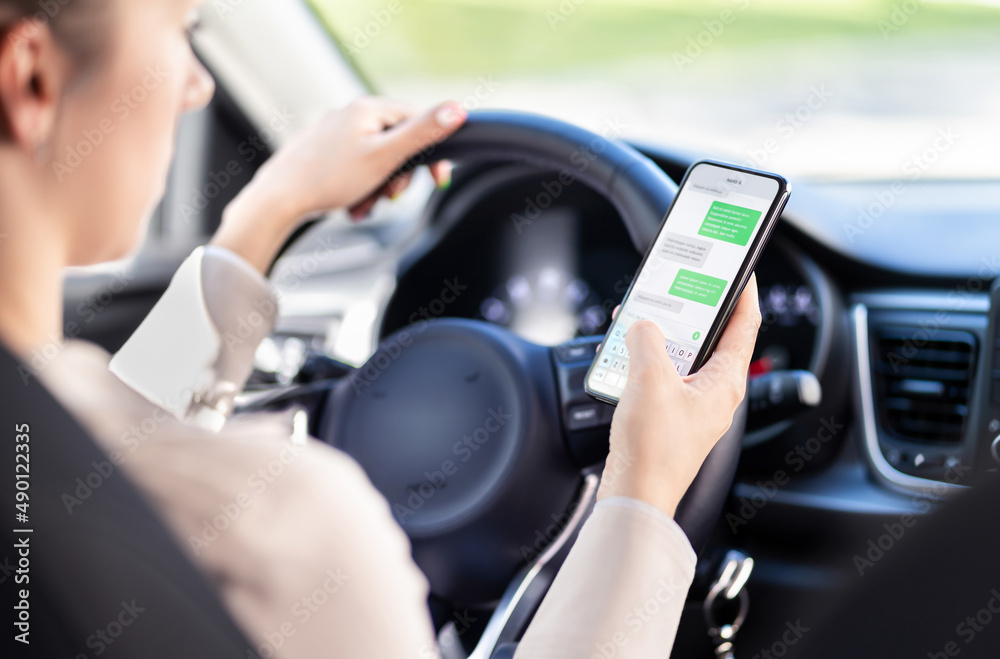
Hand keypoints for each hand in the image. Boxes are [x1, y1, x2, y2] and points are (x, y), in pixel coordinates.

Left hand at [212, 97, 466, 272]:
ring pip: (375, 160)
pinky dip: (359, 189)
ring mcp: (333, 132)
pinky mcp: (321, 151)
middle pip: (396, 143)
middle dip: (398, 176)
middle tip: (391, 197)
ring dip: (378, 187)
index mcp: (368, 109)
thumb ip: (422, 133)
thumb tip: (456, 109)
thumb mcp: (385, 157)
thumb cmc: (328, 179)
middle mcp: (350, 114)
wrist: (278, 200)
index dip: (431, 151)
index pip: (416, 120)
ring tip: (365, 205)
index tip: (437, 179)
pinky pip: (354, 169)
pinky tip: (351, 205)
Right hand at [596, 275, 761, 517]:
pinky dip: (643, 362)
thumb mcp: (649, 379)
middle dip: (688, 313)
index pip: (744, 325)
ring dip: (658, 338)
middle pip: (709, 338)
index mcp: (725, 382)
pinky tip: (622, 356)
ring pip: (680, 358)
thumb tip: (642, 325)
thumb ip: (647, 340)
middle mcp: (714, 393)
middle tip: (674, 289)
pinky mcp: (669, 417)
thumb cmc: (654, 450)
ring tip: (637, 322)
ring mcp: (692, 406)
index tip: (741, 268)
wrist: (635, 495)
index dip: (744, 292)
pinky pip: (660, 378)